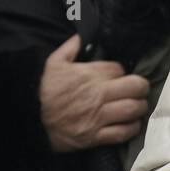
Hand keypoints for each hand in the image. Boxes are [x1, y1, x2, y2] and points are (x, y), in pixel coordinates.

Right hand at [39, 33, 149, 151]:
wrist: (28, 119)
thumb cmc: (42, 90)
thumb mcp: (53, 62)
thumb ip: (71, 46)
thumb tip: (83, 34)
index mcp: (90, 75)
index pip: (120, 69)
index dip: (122, 72)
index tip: (119, 77)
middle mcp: (98, 95)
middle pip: (135, 87)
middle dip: (141, 87)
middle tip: (139, 89)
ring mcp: (98, 117)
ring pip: (133, 109)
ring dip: (140, 107)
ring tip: (138, 106)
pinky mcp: (95, 136)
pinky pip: (123, 133)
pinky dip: (132, 128)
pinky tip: (131, 123)